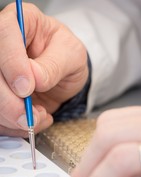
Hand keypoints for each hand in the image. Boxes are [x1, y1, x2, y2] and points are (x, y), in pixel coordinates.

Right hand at [0, 3, 87, 136]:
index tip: (26, 88)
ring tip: (38, 118)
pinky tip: (34, 122)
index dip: (12, 64)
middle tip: (30, 117)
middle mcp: (3, 46)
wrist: (62, 77)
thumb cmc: (67, 58)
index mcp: (20, 23)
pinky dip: (13, 126)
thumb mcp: (72, 56)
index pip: (4, 35)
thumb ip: (55, 64)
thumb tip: (34, 77)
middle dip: (9, 102)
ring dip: (12, 117)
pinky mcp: (0, 95)